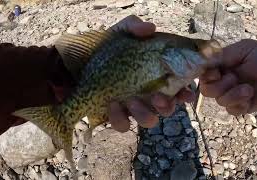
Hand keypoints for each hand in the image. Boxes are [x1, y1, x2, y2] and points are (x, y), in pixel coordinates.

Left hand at [0, 15, 193, 140]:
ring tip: (131, 101)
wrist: (68, 66)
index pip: (176, 86)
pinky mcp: (114, 115)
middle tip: (160, 99)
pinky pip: (122, 125)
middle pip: (166, 108)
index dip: (186, 92)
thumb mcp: (116, 33)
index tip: (188, 92)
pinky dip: (120, 117)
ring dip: (145, 114)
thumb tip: (151, 28)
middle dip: (167, 106)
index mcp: (151, 75)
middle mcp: (145, 93)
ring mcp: (130, 106)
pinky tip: (112, 105)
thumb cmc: (98, 49)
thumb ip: (133, 27)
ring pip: (148, 120)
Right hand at [199, 39, 256, 115]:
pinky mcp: (239, 106)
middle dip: (220, 86)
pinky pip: (231, 110)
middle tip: (234, 79)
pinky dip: (240, 104)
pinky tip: (249, 97)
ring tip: (248, 89)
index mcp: (219, 68)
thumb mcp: (243, 49)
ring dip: (234, 95)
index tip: (217, 73)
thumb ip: (223, 55)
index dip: (206, 76)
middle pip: (206, 91)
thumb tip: (203, 60)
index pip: (202, 75)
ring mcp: (230, 95)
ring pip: (220, 101)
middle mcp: (221, 82)